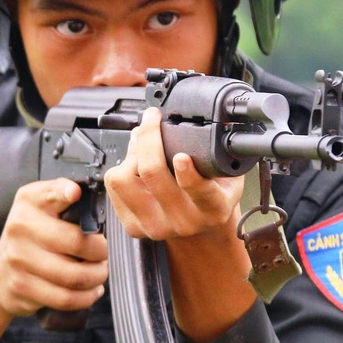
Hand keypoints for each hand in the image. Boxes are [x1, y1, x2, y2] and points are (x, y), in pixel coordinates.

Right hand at [0, 178, 107, 315]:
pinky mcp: (23, 287)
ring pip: (74, 275)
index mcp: (29, 202)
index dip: (65, 193)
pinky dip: (86, 297)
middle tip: (105, 252)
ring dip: (97, 275)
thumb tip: (87, 194)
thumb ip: (62, 196)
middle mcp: (21, 227)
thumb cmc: (31, 236)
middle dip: (102, 251)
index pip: (51, 193)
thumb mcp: (40, 207)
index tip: (76, 194)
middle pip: (77, 242)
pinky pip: (65, 297)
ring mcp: (19, 259)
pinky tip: (92, 290)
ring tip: (100, 271)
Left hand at [105, 107, 255, 342]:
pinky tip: (135, 161)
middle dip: (150, 137)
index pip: (201, 193)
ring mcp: (155, 226)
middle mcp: (184, 221)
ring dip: (132, 152)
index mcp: (213, 209)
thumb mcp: (228, 175)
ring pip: (125, 178)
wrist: (201, 227)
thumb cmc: (214, 193)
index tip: (182, 156)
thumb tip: (219, 116)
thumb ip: (221, 151)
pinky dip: (122, 166)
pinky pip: (114, 186)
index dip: (188, 174)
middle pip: (153, 174)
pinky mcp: (133, 226)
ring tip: (144, 141)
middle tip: (152, 119)